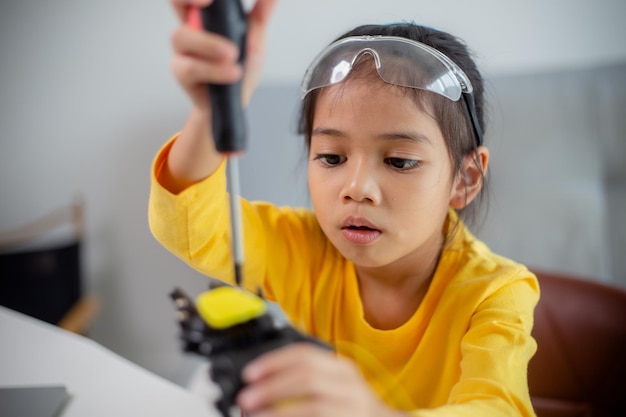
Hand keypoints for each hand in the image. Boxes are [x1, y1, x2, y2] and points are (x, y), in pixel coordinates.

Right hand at [169, 0, 276, 110]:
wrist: (235, 103)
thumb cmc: (241, 68)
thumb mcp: (256, 41)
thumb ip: (261, 17)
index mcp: (207, 14)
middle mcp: (191, 27)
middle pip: (176, 2)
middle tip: (208, 3)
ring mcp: (183, 49)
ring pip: (181, 36)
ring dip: (208, 44)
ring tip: (232, 55)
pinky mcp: (181, 72)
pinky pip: (190, 67)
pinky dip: (213, 70)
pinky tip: (232, 73)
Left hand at [237, 343, 406, 416]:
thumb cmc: (348, 409)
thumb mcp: (332, 387)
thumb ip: (303, 380)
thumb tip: (259, 382)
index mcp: (341, 368)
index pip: (305, 354)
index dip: (273, 361)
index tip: (249, 373)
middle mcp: (351, 385)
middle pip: (307, 376)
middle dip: (271, 386)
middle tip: (246, 397)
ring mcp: (354, 408)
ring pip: (313, 405)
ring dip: (277, 411)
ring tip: (255, 415)